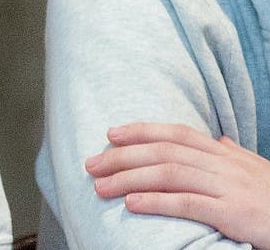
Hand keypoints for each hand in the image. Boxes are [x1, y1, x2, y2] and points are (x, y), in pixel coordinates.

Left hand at [85, 122, 269, 247]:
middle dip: (122, 157)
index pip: (175, 133)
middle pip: (163, 151)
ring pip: (169, 174)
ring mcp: (227, 187)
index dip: (141, 131)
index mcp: (223, 153)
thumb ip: (234, 155)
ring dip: (129, 178)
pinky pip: (188, 203)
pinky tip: (131, 204)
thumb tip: (218, 139)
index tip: (110, 134)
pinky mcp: (232, 213)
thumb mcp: (256, 171)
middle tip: (91, 165)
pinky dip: (156, 202)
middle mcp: (222, 164)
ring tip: (100, 187)